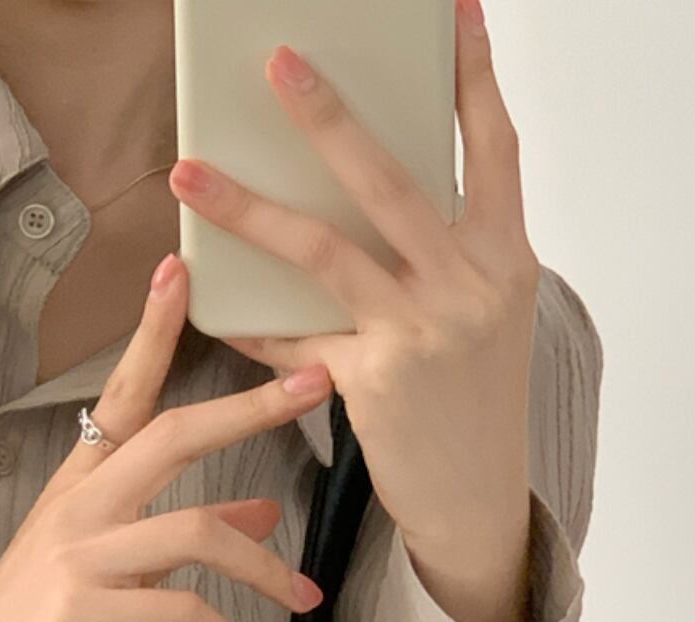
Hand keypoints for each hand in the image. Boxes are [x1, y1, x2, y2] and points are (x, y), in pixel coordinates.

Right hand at [0, 254, 332, 621]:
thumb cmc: (44, 612)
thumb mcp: (120, 561)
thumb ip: (190, 528)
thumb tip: (266, 510)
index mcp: (86, 481)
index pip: (124, 391)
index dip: (152, 331)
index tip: (180, 270)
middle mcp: (82, 505)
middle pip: (171, 435)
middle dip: (248, 408)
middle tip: (314, 387)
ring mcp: (80, 556)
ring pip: (193, 531)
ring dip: (262, 567)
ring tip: (303, 598)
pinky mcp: (83, 613)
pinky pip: (175, 612)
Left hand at [168, 0, 536, 621]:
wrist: (478, 500)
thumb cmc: (475, 404)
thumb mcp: (482, 317)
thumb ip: (440, 255)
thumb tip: (358, 198)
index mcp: (505, 259)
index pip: (493, 146)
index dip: (471, 72)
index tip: (448, 7)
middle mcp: (471, 287)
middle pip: (392, 180)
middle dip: (331, 115)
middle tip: (277, 62)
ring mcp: (423, 334)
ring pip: (325, 249)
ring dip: (248, 206)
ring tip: (189, 173)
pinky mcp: (374, 381)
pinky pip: (292, 336)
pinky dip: (248, 320)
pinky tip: (211, 301)